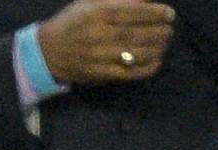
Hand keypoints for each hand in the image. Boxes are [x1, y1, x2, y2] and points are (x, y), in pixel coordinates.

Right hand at [34, 0, 174, 85]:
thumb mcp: (90, 2)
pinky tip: (157, 61)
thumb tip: (145, 1)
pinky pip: (127, 73)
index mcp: (95, 13)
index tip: (169, 14)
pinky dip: (146, 68)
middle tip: (170, 29)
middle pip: (135, 34)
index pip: (131, 12)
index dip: (154, 13)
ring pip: (134, 54)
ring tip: (165, 43)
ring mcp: (98, 57)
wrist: (48, 53)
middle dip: (158, 31)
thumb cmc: (73, 22)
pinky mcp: (99, 75)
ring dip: (156, 48)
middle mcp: (97, 35)